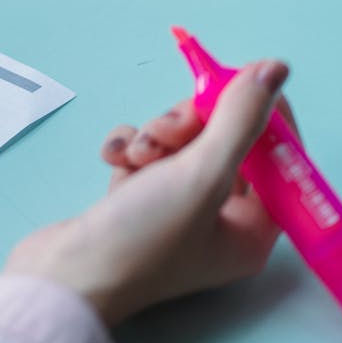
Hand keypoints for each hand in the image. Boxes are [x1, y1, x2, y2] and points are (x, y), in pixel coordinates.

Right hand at [5, 60, 291, 326]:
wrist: (64, 274)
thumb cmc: (144, 236)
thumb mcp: (203, 174)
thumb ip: (241, 118)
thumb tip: (276, 68)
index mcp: (251, 231)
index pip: (277, 159)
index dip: (261, 116)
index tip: (235, 80)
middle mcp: (218, 224)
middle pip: (223, 146)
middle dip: (192, 126)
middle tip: (170, 129)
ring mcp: (173, 213)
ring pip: (179, 146)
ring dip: (155, 137)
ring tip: (136, 155)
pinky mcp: (134, 203)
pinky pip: (144, 158)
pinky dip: (129, 150)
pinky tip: (114, 160)